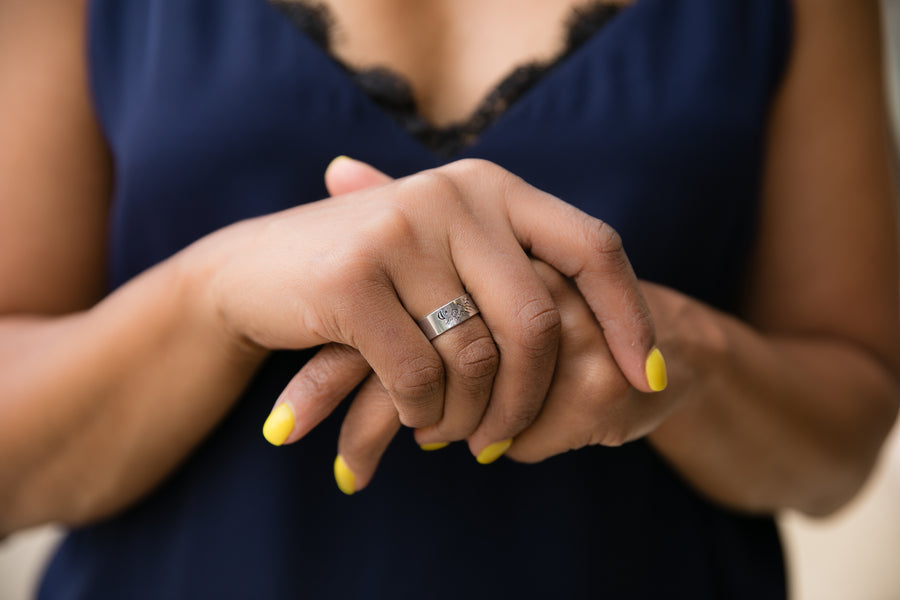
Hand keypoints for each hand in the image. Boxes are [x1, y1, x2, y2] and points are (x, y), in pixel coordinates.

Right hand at [264, 158, 666, 492]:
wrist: (252, 270)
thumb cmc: (369, 275)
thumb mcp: (444, 253)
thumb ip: (510, 271)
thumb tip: (605, 326)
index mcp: (490, 187)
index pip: (593, 247)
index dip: (631, 315)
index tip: (651, 374)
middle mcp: (454, 196)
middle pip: (538, 321)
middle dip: (534, 399)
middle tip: (508, 442)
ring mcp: (400, 233)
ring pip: (476, 358)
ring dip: (469, 417)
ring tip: (451, 434)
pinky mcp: (350, 281)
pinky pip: (417, 376)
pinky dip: (422, 414)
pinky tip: (413, 420)